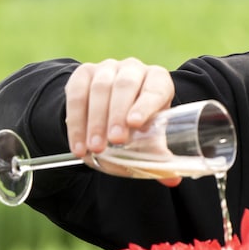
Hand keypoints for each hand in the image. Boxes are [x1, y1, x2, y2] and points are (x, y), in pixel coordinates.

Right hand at [64, 58, 178, 184]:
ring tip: (95, 149)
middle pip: (125, 85)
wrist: (109, 107)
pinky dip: (76, 123)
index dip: (146, 104)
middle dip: (117, 114)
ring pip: (99, 89)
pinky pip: (76, 94)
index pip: (155, 88)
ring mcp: (106, 69)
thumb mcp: (150, 134)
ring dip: (95, 121)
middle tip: (114, 141)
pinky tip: (78, 145)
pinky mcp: (83, 74)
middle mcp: (133, 69)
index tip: (136, 124)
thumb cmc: (138, 122)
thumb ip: (159, 155)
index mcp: (157, 80)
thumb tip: (172, 181)